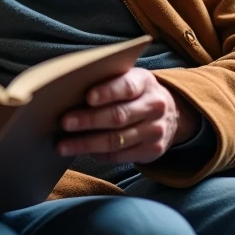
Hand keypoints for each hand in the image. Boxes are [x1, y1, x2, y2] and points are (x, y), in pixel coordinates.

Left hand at [57, 68, 201, 163]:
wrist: (172, 113)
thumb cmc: (134, 93)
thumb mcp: (128, 78)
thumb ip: (107, 82)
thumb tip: (68, 92)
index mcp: (145, 83)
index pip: (127, 87)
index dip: (107, 92)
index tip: (88, 98)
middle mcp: (154, 107)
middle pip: (118, 116)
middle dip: (88, 121)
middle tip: (64, 123)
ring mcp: (155, 131)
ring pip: (116, 140)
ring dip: (87, 144)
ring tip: (63, 145)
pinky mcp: (152, 151)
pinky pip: (120, 155)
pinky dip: (98, 154)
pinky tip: (82, 151)